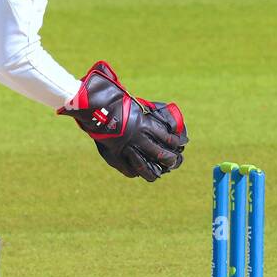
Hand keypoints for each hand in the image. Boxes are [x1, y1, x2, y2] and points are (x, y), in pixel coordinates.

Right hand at [59, 61, 187, 181]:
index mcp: (144, 124)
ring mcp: (125, 148)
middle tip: (174, 162)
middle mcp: (137, 138)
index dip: (176, 142)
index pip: (167, 137)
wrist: (94, 105)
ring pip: (144, 165)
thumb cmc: (116, 101)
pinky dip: (133, 172)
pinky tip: (137, 173)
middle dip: (169, 160)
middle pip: (159, 154)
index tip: (182, 143)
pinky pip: (126, 168)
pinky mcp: (113, 154)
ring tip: (158, 175)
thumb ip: (149, 115)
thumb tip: (165, 119)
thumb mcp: (136, 106)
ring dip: (153, 172)